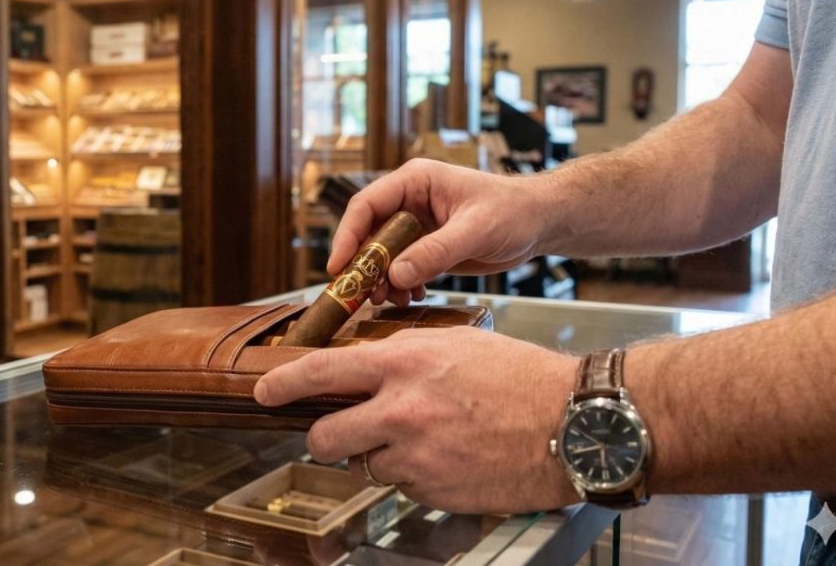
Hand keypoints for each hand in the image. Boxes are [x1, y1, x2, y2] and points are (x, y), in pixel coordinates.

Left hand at [254, 326, 581, 513]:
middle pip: (325, 436)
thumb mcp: (455, 345)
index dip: (284, 383)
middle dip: (326, 438)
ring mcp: (415, 455)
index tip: (264, 392)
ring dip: (380, 456)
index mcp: (404, 363)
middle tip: (342, 433)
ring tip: (425, 440)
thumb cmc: (520, 377)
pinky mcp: (432, 491)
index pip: (322, 372)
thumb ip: (404, 357)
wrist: (571, 423)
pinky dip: (414, 476)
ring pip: (364, 464)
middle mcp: (400, 409)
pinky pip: (402, 486)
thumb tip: (368, 370)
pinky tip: (449, 457)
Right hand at [329, 159, 551, 306]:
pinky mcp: (427, 247)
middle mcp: (409, 201)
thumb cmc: (513, 212)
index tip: (338, 267)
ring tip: (391, 301)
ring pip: (383, 255)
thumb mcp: (475, 230)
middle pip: (369, 234)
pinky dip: (401, 285)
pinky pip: (402, 268)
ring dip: (382, 280)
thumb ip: (435, 252)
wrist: (539, 223)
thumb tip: (396, 276)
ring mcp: (416, 226)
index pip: (366, 205)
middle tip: (360, 296)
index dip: (348, 236)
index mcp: (415, 181)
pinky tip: (413, 297)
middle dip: (363, 266)